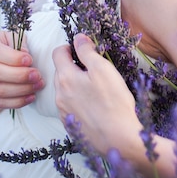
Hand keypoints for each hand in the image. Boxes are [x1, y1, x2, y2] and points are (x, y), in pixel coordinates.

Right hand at [0, 30, 44, 118]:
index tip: (30, 60)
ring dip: (20, 90)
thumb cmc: (8, 45)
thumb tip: (26, 57)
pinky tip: (30, 97)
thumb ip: (19, 43)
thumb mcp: (14, 37)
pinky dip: (16, 102)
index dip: (13, 58)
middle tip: (37, 75)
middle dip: (19, 76)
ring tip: (37, 86)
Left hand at [53, 33, 141, 155]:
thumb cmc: (113, 102)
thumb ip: (87, 51)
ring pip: (64, 90)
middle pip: (60, 71)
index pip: (57, 53)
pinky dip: (78, 101)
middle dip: (73, 66)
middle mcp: (59, 95)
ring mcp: (64, 112)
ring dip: (75, 84)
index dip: (69, 47)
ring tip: (96, 89)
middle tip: (93, 69)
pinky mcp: (70, 126)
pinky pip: (69, 106)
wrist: (119, 140)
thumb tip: (78, 38)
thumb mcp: (102, 68)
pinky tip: (94, 105)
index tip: (82, 50)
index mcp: (65, 78)